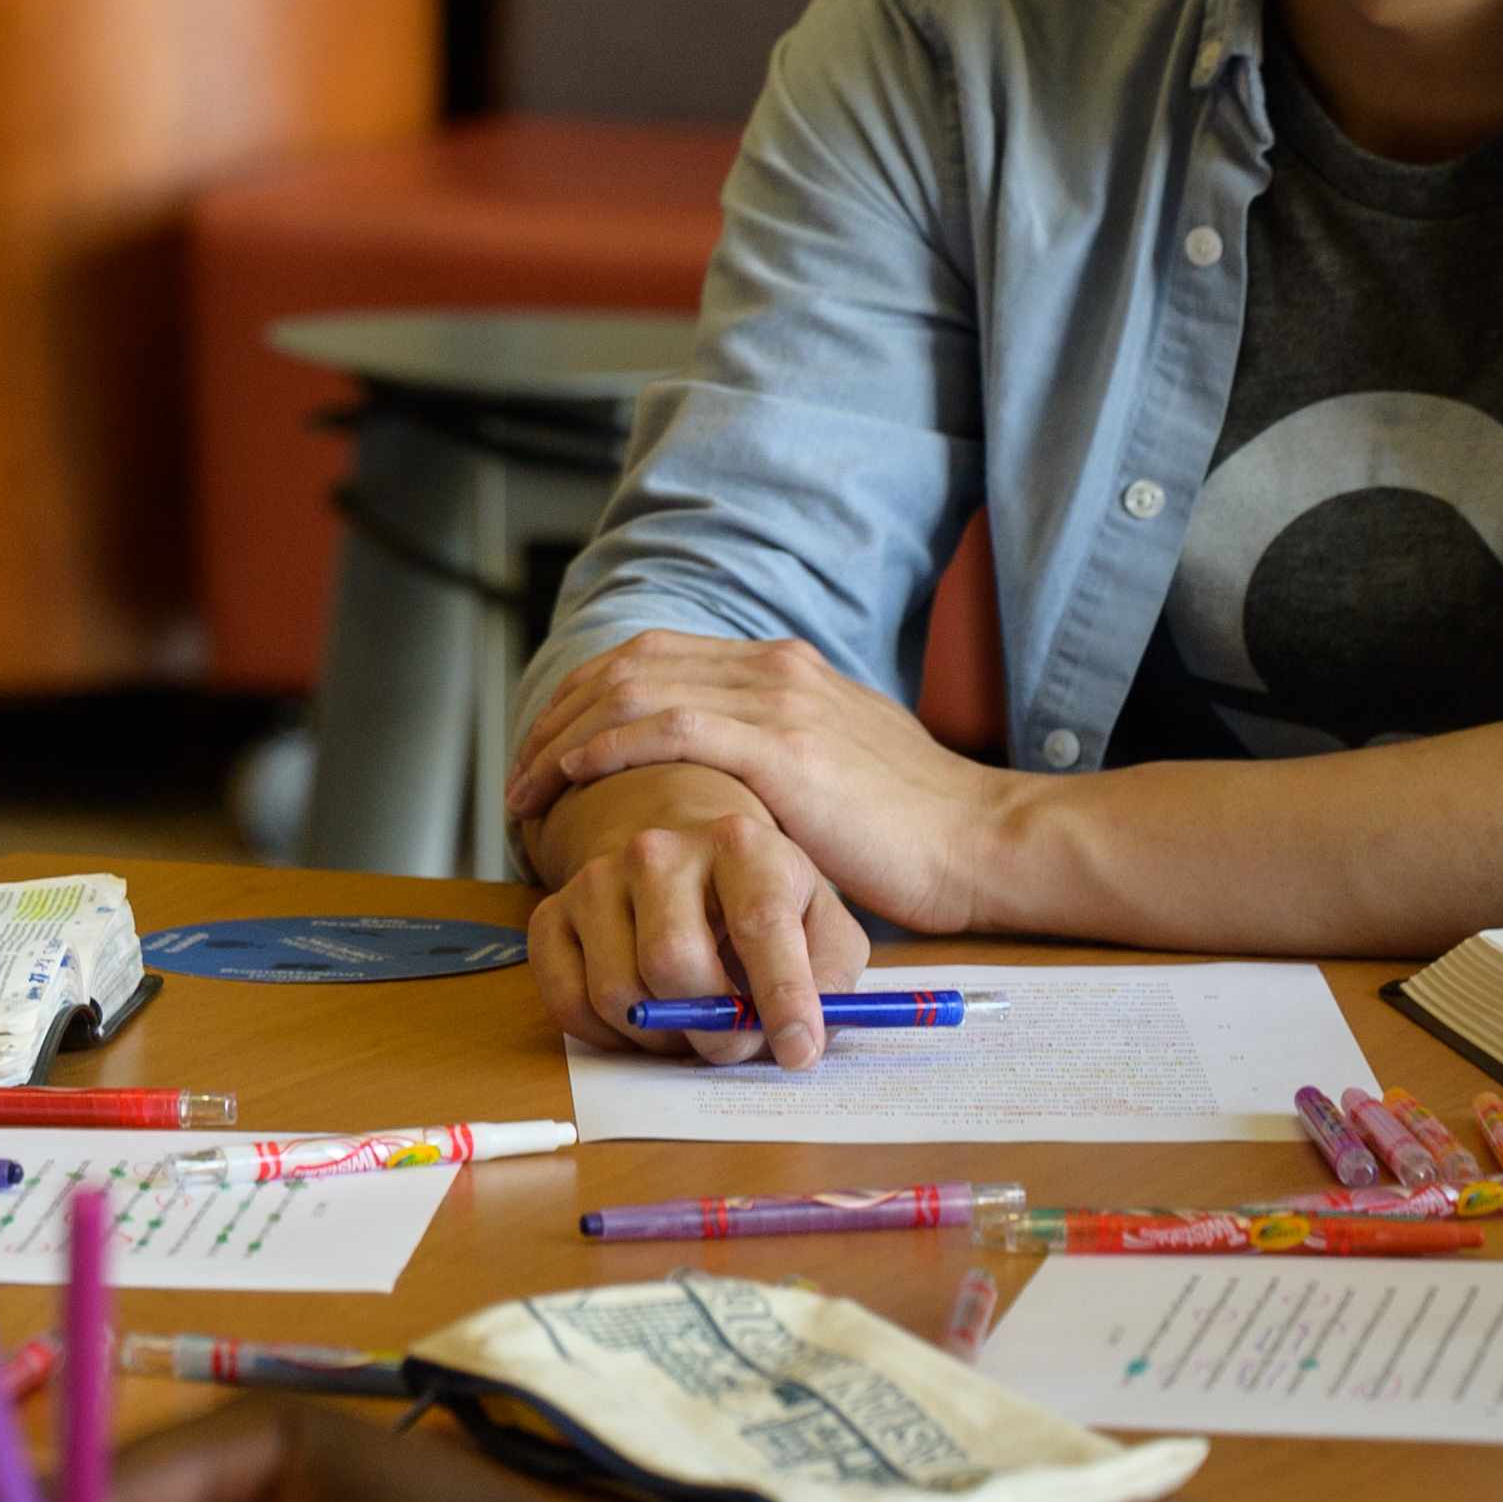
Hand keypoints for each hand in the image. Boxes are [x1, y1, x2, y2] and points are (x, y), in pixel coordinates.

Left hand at [510, 629, 1020, 938]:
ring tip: (526, 792)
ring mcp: (778, 700)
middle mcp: (774, 668)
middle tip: (518, 774)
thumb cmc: (915, 829)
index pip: (653, 658)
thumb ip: (776, 758)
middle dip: (556, 717)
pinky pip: (665, 728)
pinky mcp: (782, 746)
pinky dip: (604, 748)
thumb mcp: (836, 769)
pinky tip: (571, 779)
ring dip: (562, 739)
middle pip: (627, 666)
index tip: (548, 750)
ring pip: (632, 690)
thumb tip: (717, 791)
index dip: (585, 699)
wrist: (984, 843)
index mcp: (782, 668)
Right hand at [518, 760, 871, 1060]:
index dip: (782, 997)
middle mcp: (658, 850)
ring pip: (616, 992)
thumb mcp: (819, 925)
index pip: (760, 923)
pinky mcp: (551, 914)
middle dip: (711, 1028)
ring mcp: (596, 879)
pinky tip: (644, 1023)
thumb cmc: (758, 900)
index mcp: (739, 843)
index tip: (798, 1053)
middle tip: (734, 1045)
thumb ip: (829, 978)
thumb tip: (804, 1037)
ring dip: (661, 1037)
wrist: (682, 858)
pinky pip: (568, 1003)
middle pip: (672, 960)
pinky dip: (609, 1037)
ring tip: (691, 1026)